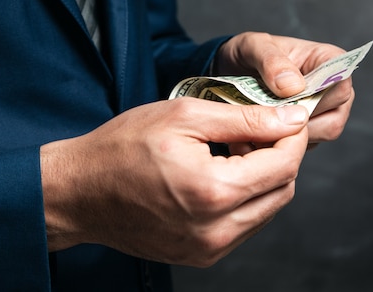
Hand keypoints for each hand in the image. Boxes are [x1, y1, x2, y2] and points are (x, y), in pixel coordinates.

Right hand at [40, 98, 308, 265]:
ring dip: (262, 178)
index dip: (292, 135)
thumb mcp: (184, 117)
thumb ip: (245, 118)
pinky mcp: (202, 255)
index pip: (285, 164)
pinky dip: (244, 198)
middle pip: (283, 189)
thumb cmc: (122, 149)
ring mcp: (210, 248)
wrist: (80, 192)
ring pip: (268, 209)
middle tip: (252, 132)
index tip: (284, 117)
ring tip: (232, 154)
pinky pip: (245, 225)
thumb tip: (292, 119)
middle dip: (279, 156)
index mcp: (213, 191)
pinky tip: (220, 177)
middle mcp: (217, 230)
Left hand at [214, 32, 354, 145]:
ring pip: (321, 136)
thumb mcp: (253, 47)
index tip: (282, 101)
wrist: (232, 70)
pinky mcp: (311, 129)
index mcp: (329, 60)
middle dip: (296, 123)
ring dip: (289, 136)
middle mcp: (334, 88)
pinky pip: (305, 145)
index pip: (339, 87)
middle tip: (263, 117)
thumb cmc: (249, 53)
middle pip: (333, 119)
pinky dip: (282, 143)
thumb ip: (272, 61)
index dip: (314, 100)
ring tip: (260, 124)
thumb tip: (294, 86)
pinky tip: (261, 132)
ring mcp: (325, 111)